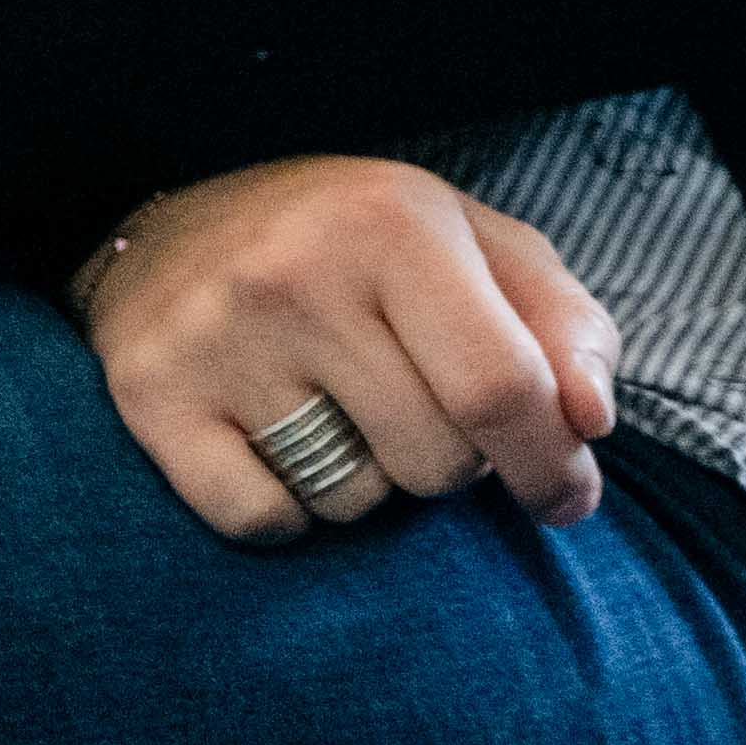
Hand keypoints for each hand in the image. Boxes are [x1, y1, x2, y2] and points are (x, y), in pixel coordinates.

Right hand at [77, 154, 615, 540]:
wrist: (177, 229)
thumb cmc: (361, 246)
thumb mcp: (477, 244)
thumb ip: (562, 323)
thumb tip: (591, 421)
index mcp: (397, 225)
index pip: (500, 384)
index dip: (550, 461)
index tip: (570, 500)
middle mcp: (299, 275)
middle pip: (435, 458)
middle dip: (453, 460)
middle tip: (415, 402)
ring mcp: (217, 340)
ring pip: (354, 500)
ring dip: (370, 481)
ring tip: (339, 407)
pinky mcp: (153, 399)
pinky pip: (265, 519)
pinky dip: (289, 510)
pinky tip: (276, 442)